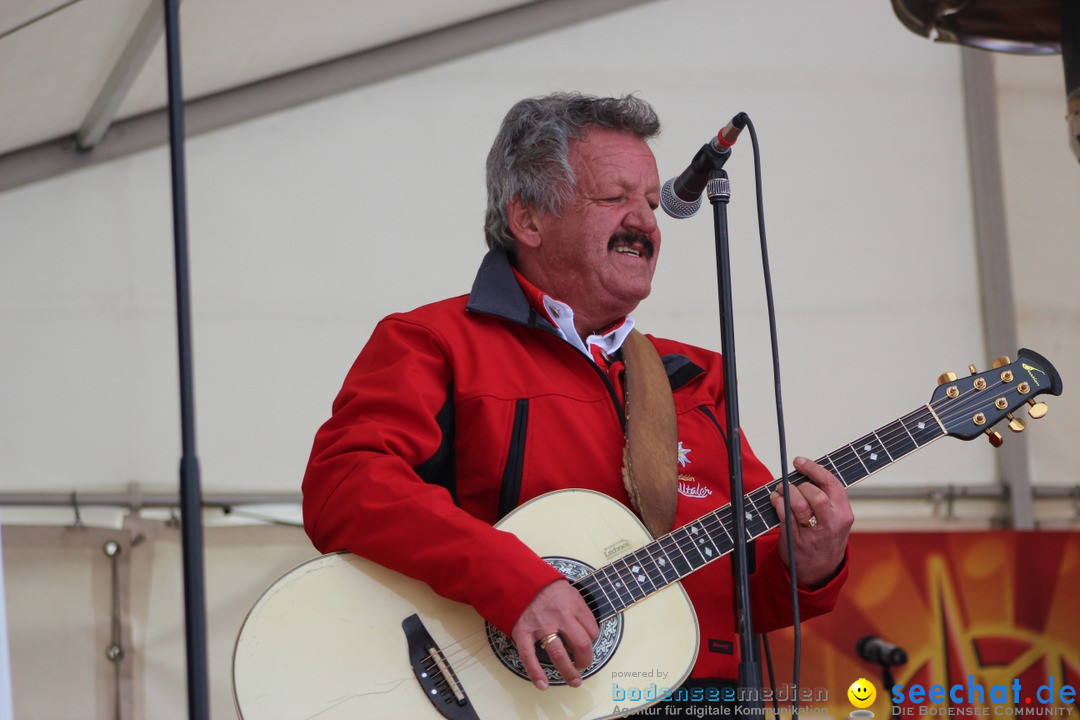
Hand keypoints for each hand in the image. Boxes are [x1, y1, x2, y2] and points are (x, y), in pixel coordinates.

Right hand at [510, 579, 599, 689]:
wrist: (518, 577)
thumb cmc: (545, 586)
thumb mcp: (569, 590)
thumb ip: (578, 609)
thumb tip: (586, 632)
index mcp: (573, 605)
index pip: (592, 630)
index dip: (593, 640)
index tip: (588, 643)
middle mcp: (560, 616)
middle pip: (581, 645)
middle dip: (586, 660)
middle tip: (584, 666)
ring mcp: (541, 626)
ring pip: (559, 654)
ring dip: (569, 672)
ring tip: (574, 681)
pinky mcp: (523, 632)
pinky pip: (529, 656)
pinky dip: (536, 673)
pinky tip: (543, 685)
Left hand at [769, 456, 852, 587]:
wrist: (821, 570)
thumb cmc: (826, 536)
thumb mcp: (836, 518)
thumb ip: (827, 498)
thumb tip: (804, 472)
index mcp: (843, 513)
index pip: (831, 484)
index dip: (813, 469)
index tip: (799, 461)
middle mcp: (831, 524)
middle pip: (816, 495)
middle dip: (799, 485)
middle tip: (790, 483)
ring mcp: (813, 534)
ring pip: (798, 505)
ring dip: (786, 492)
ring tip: (781, 489)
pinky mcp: (796, 541)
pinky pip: (784, 517)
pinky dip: (777, 503)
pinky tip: (775, 499)